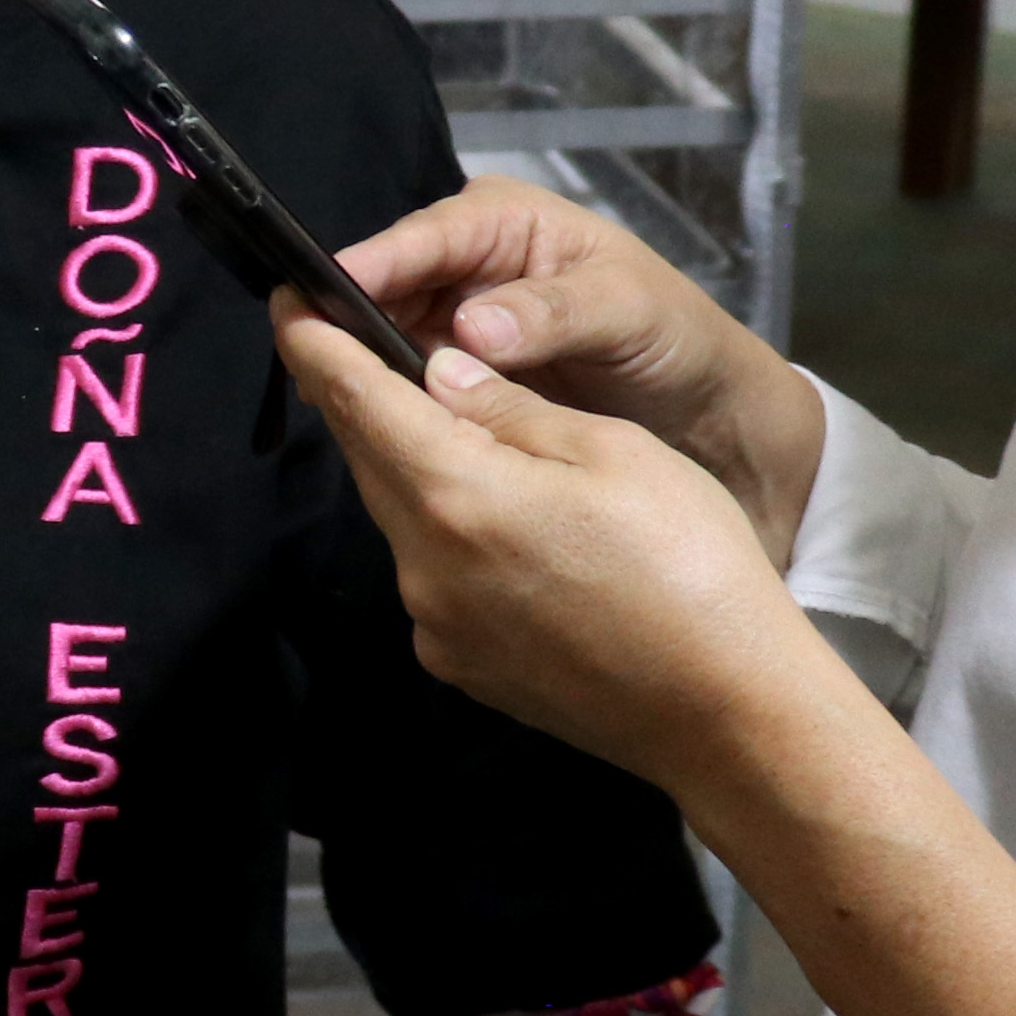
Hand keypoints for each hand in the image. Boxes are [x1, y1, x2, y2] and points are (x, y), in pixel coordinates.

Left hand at [274, 303, 815, 792]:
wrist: (726, 712)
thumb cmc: (690, 566)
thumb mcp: (612, 452)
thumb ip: (510, 409)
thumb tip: (439, 371)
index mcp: (455, 496)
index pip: (356, 400)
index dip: (316, 344)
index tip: (289, 302)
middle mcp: (423, 568)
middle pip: (370, 460)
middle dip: (360, 400)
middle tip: (355, 345)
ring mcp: (436, 626)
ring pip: (401, 520)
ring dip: (411, 469)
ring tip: (446, 428)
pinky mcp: (460, 666)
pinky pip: (432, 578)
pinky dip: (447, 535)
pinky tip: (500, 524)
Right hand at [334, 175, 822, 559]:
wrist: (704, 409)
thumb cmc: (676, 338)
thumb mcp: (628, 312)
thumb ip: (554, 314)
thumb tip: (473, 327)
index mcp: (507, 221)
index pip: (426, 237)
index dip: (374, 265)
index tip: (326, 295)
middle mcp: (468, 263)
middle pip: (387, 284)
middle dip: (350, 320)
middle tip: (309, 360)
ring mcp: (454, 321)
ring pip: (384, 336)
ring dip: (361, 366)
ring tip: (326, 398)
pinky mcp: (452, 375)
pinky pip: (405, 381)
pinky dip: (388, 400)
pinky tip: (364, 426)